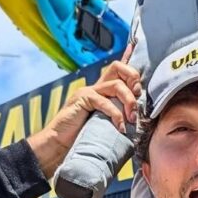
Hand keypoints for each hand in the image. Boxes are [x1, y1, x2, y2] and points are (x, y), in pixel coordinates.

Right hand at [28, 44, 141, 175]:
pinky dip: (115, 114)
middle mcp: (96, 87)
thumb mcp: (107, 124)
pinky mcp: (82, 100)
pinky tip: (120, 127)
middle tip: (138, 98)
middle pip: (118, 68)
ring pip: (116, 85)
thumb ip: (119, 115)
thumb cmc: (84, 137)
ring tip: (131, 119)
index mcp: (102, 90)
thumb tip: (138, 116)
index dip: (128, 61)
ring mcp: (88, 92)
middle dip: (133, 79)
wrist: (59, 145)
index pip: (117, 69)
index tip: (136, 52)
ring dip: (129, 102)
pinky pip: (104, 101)